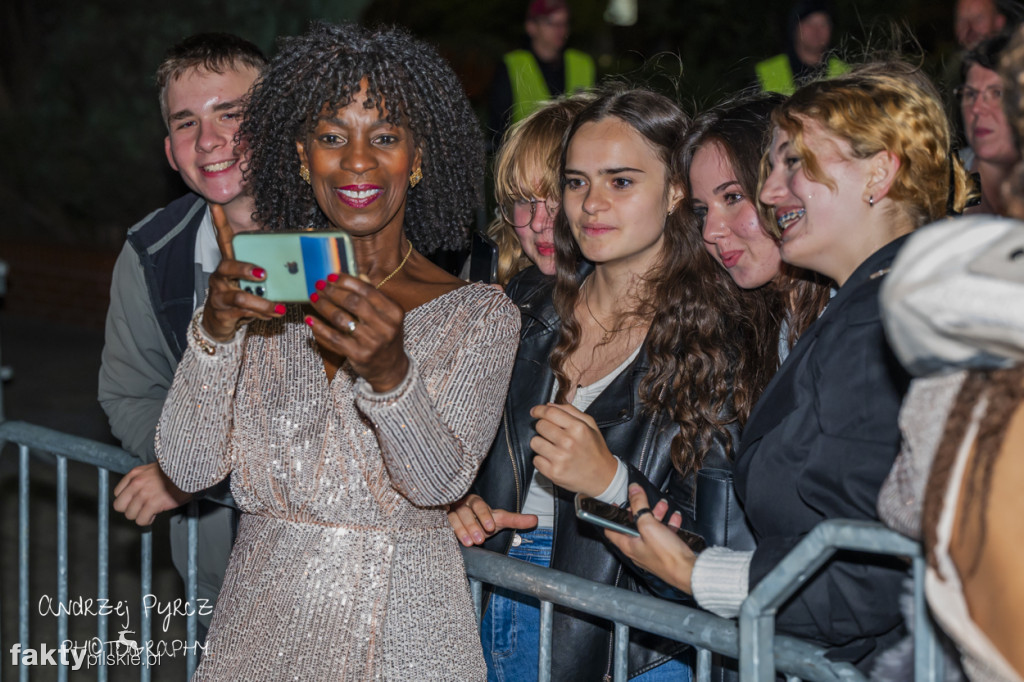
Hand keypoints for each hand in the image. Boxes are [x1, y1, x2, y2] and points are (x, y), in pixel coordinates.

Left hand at [112, 463, 193, 525]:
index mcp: (134, 474)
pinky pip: (142, 520)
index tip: (136, 500)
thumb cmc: (175, 471)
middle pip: (119, 506)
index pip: (117, 493)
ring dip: (140, 515)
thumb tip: (137, 492)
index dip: (127, 499)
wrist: (189, 470)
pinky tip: (155, 514)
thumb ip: (141, 478)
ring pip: (130, 515)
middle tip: (141, 508)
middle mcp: (136, 484)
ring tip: (150, 511)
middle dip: (130, 509)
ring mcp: (144, 494)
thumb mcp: (152, 469)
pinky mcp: (153, 504)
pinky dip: (148, 520)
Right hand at [201, 204, 284, 341]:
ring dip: (262, 302)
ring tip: (279, 308)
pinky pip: (242, 312)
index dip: (219, 223)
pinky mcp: (222, 312)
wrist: (219, 323)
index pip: (223, 240)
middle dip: (245, 269)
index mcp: (229, 264)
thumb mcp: (250, 284)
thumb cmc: (239, 298)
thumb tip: (294, 269)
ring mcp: (219, 294)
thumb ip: (264, 276)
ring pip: (240, 296)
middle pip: (228, 267)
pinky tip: (272, 315)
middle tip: (263, 274)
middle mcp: (220, 277)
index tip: (215, 205)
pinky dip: (260, 314)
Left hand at [304, 273, 407, 391]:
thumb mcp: (386, 316)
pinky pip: (334, 338)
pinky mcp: (359, 355)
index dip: (346, 281)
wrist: (390, 368)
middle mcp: (386, 327)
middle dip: (332, 292)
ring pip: (341, 319)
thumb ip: (373, 296)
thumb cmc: (385, 337)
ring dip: (323, 306)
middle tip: (318, 285)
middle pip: (353, 303)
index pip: (367, 291)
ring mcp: (373, 342)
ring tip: (313, 298)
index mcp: (394, 312)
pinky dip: (319, 327)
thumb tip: (357, 275)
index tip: (330, 276)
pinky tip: (310, 319)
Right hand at [447, 494, 537, 546]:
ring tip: (470, 543)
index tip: (491, 527)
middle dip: (473, 525)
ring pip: (454, 518)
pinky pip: (443, 524)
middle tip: (480, 539)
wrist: (463, 526)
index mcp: (476, 502)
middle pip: (466, 511)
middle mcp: (462, 504)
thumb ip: (515, 520)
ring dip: (462, 530)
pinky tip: (452, 539)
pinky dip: (449, 531)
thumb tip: (536, 520)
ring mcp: (450, 512)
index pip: (480, 505)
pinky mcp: (442, 520)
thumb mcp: (499, 520)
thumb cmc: (481, 521)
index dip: (484, 515)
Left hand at [529, 403, 618, 497]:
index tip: (535, 412)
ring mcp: (560, 458)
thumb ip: (570, 411)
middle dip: (543, 428)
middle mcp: (569, 442)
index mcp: (578, 428)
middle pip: (540, 426)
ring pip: (535, 442)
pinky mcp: (554, 472)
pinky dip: (542, 459)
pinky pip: (535, 459)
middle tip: (552, 434)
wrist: (603, 477)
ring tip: (553, 448)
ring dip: (541, 444)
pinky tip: (553, 460)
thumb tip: (548, 405)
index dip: (539, 410)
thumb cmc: (596, 450)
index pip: (550, 413)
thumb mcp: (590, 425)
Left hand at [604, 483, 696, 593]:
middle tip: (644, 501)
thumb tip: (633, 490)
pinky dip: (668, 524)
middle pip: (633, 525)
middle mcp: (637, 549)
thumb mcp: (649, 525)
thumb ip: (639, 505)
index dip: (612, 515)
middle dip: (640, 510)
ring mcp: (651, 551)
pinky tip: (675, 518)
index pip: (611, 529)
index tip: (616, 504)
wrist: (688, 571)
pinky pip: (664, 534)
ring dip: (656, 514)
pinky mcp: (664, 551)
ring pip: (650, 528)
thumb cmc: (666, 555)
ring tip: (663, 505)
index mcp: (628, 545)